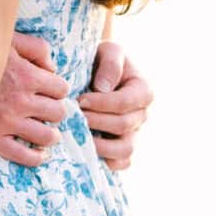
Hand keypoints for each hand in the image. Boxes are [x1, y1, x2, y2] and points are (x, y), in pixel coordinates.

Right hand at [0, 31, 69, 167]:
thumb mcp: (7, 41)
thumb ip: (35, 48)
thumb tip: (52, 68)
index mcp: (26, 75)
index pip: (61, 89)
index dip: (57, 90)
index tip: (49, 92)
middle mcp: (21, 100)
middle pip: (57, 113)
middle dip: (54, 112)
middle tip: (47, 112)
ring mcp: (7, 122)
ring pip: (47, 137)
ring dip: (51, 136)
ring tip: (48, 134)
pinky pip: (23, 156)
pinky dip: (36, 158)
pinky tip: (38, 154)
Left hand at [78, 39, 152, 170]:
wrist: (94, 73)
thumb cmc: (101, 60)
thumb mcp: (109, 51)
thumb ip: (110, 64)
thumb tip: (103, 88)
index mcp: (142, 91)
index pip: (125, 102)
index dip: (102, 103)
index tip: (80, 100)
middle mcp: (141, 115)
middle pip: (122, 125)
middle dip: (95, 121)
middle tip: (73, 116)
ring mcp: (133, 134)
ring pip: (124, 150)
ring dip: (99, 145)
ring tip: (78, 135)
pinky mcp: (122, 149)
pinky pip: (120, 164)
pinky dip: (104, 161)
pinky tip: (85, 149)